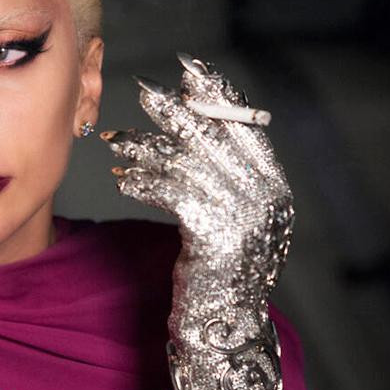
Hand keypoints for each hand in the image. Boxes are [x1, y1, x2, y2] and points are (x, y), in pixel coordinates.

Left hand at [102, 54, 293, 306]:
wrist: (227, 324)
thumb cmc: (223, 269)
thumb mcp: (233, 216)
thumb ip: (227, 175)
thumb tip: (195, 122)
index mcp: (274, 185)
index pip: (246, 123)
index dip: (217, 92)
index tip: (189, 66)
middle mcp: (265, 195)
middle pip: (213, 136)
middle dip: (174, 109)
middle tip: (142, 88)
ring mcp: (243, 215)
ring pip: (185, 163)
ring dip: (146, 148)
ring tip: (116, 139)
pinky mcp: (214, 234)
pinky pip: (171, 193)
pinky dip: (143, 182)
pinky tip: (122, 178)